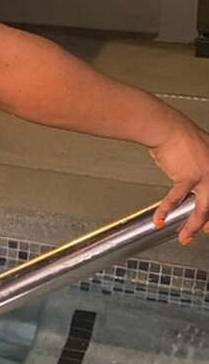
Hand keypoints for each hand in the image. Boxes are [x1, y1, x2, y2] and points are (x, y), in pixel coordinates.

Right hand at [148, 120, 208, 243]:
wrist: (165, 127)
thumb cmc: (177, 135)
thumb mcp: (200, 151)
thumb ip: (201, 166)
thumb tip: (194, 182)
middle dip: (207, 223)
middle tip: (203, 233)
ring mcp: (205, 176)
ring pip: (203, 208)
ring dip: (192, 226)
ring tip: (184, 236)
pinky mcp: (188, 177)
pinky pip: (176, 199)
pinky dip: (165, 211)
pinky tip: (159, 220)